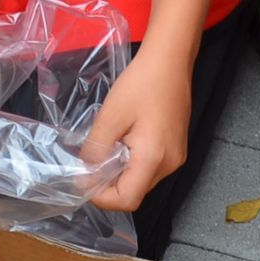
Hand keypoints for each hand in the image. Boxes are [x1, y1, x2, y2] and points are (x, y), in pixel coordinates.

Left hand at [83, 45, 191, 213]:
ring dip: (120, 174)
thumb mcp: (110, 117)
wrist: (170, 61)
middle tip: (89, 164)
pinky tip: (122, 143)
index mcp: (154, 158)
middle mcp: (170, 165)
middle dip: (109, 185)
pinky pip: (150, 168)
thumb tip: (86, 173)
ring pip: (142, 181)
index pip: (127, 200)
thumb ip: (96, 149)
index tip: (83, 180)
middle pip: (135, 193)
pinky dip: (132, 164)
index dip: (102, 197)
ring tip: (105, 150)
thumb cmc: (141, 84)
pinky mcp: (176, 149)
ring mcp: (176, 158)